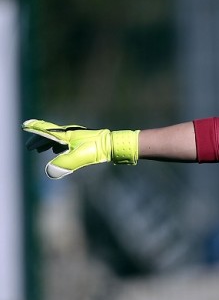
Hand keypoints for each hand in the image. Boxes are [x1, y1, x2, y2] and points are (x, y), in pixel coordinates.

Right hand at [22, 119, 138, 178]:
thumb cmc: (97, 148)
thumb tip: (49, 172)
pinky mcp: (82, 140)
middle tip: (30, 147)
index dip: (35, 130)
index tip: (24, 126)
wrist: (114, 144)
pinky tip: (58, 150)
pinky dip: (57, 145)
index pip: (46, 130)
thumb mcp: (80, 157)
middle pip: (49, 134)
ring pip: (57, 138)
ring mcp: (76, 136)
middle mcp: (69, 133)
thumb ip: (64, 164)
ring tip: (41, 150)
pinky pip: (65, 141)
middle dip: (39, 141)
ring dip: (47, 143)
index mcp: (65, 135)